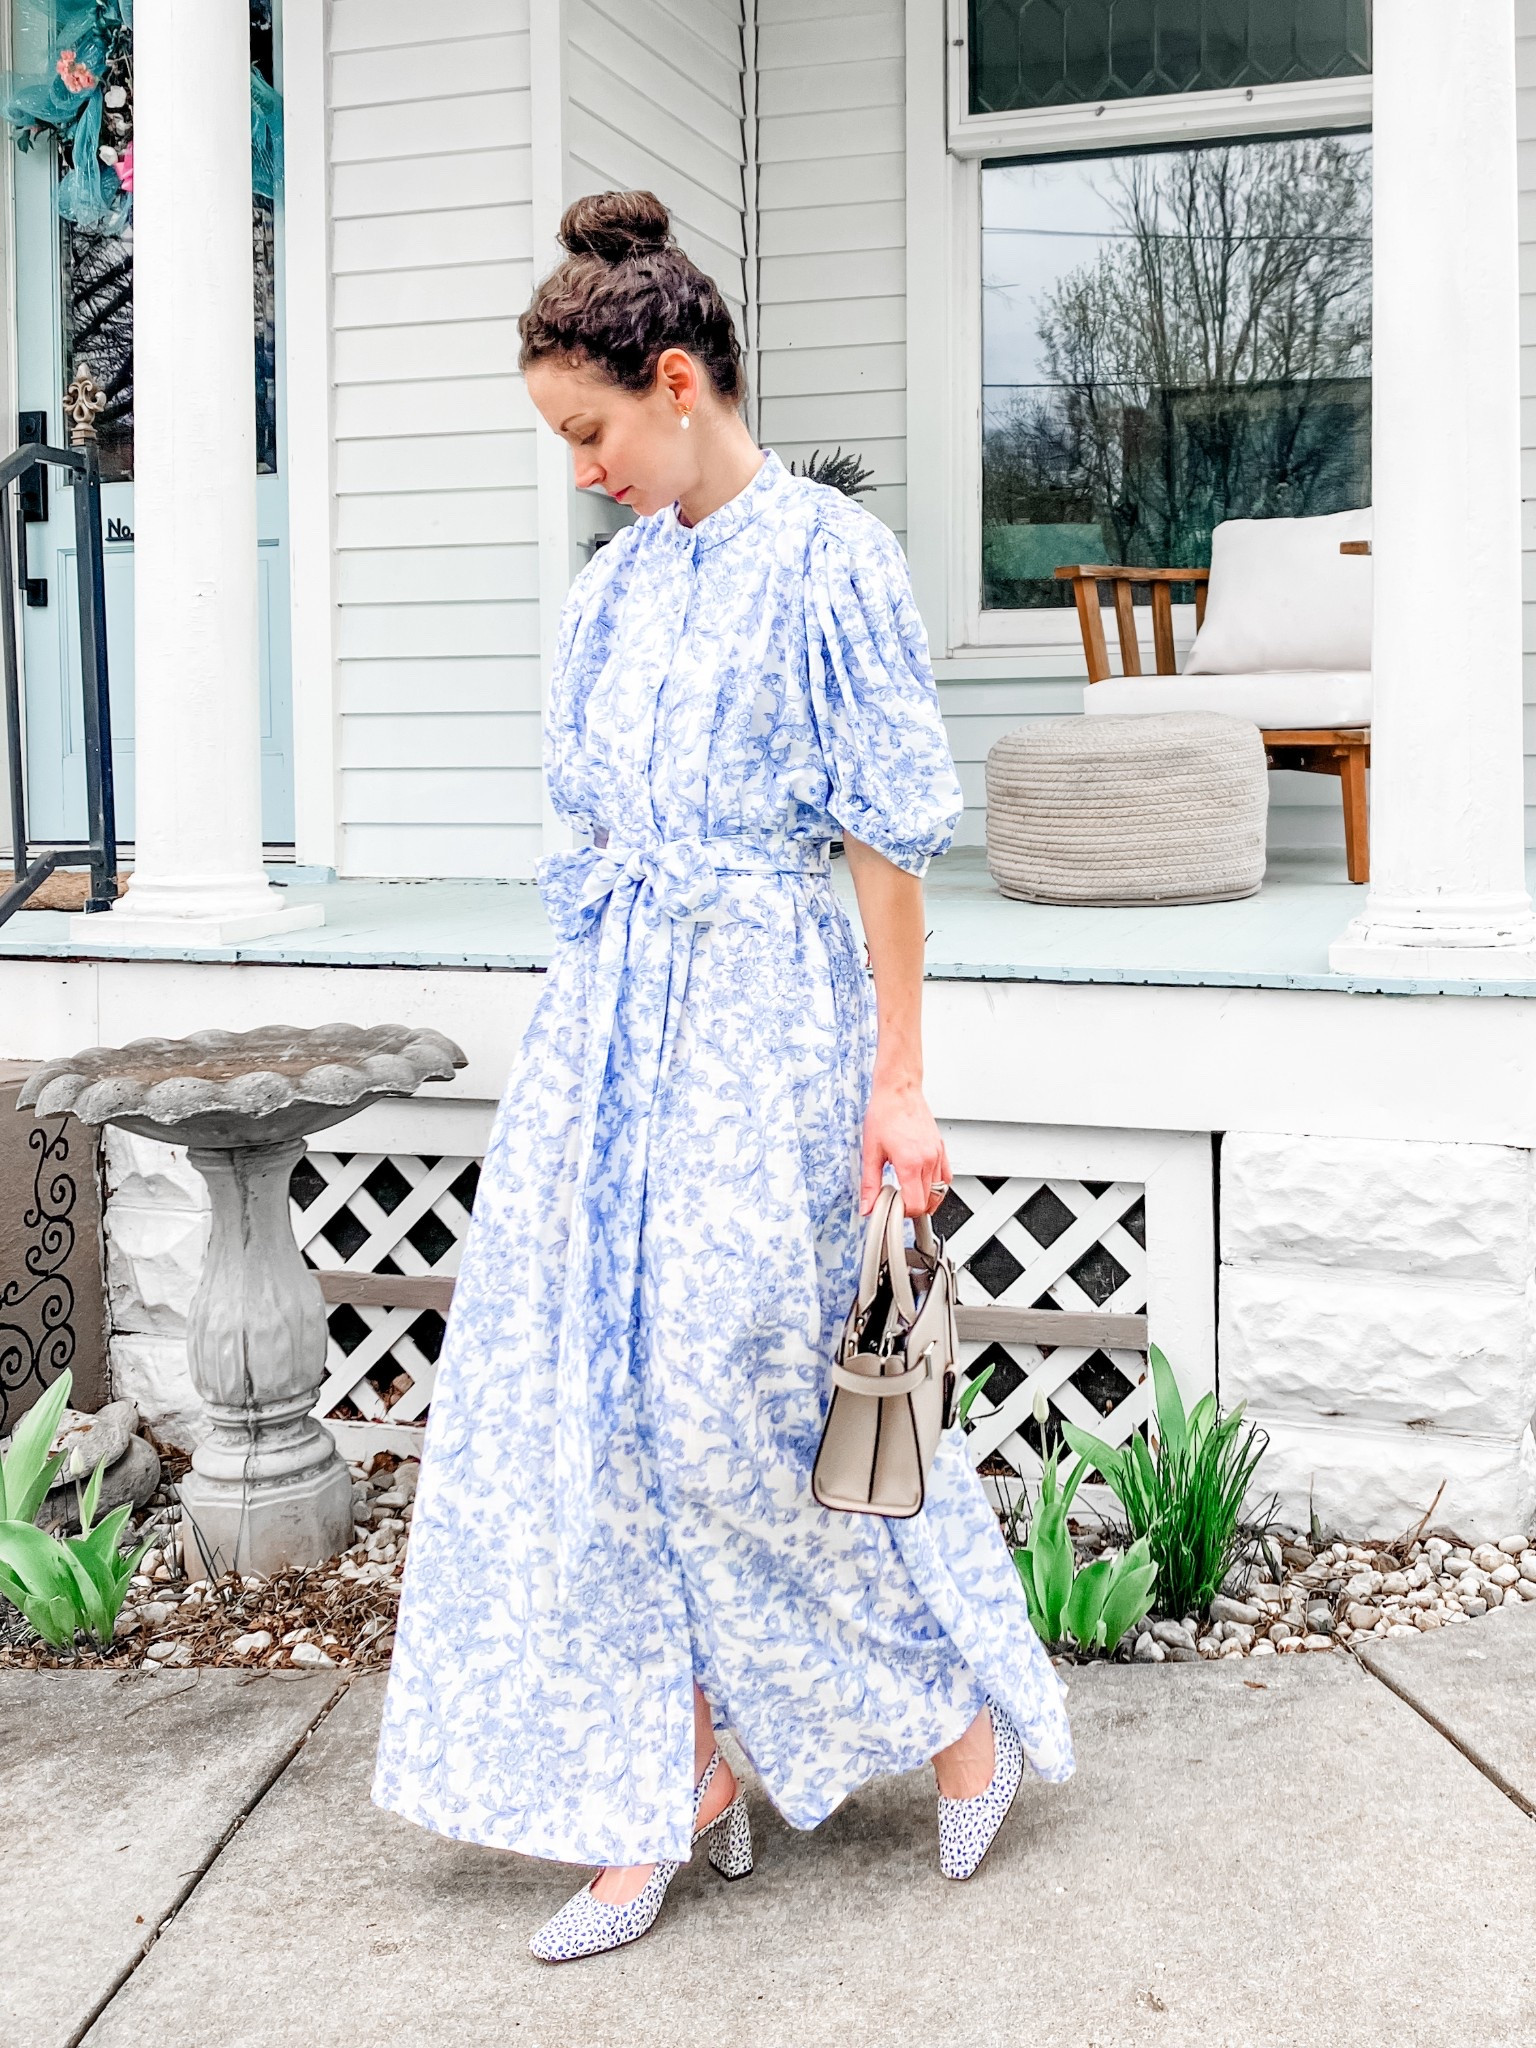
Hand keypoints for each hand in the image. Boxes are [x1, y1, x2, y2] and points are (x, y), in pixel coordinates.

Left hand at [861, 1078, 949, 1218]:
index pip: (915, 1204)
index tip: (892, 1209)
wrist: (898, 1091)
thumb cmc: (884, 1114)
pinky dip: (938, 1187)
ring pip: (939, 1191)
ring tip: (908, 1193)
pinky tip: (925, 1185)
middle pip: (928, 1201)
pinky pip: (946, 1176)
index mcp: (910, 1162)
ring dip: (925, 1198)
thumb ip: (870, 1184)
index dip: (903, 1213)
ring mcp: (937, 1154)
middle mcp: (927, 1160)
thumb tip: (867, 1206)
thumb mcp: (870, 1152)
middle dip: (912, 1207)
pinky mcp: (941, 1148)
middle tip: (896, 1201)